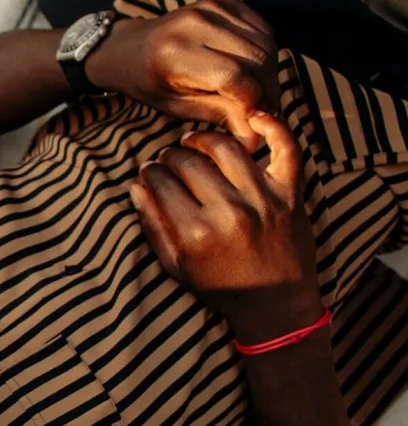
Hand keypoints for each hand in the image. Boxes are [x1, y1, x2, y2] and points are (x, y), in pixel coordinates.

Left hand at [85, 0, 278, 150]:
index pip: (233, 77)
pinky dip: (265, 51)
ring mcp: (211, 6)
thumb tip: (256, 141)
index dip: (252, 103)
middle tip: (265, 112)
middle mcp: (196, 23)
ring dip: (270, 73)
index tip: (256, 122)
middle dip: (268, 89)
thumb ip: (217, 116)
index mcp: (177, 53)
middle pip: (257, 58)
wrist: (131, 47)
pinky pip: (262, 28)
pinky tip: (252, 71)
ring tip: (259, 95)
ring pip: (265, 42)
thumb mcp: (176, 107)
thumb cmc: (150, 84)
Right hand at [130, 113, 322, 344]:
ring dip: (203, 139)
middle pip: (188, 162)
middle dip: (170, 156)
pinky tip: (252, 119)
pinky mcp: (290, 194)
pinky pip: (285, 148)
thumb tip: (136, 187)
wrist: (276, 306)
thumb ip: (153, 227)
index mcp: (195, 234)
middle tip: (167, 159)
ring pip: (226, 148)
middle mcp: (228, 212)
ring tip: (193, 142)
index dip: (149, 172)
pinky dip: (272, 127)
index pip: (160, 183)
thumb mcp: (177, 267)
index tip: (148, 172)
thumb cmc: (222, 289)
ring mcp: (262, 200)